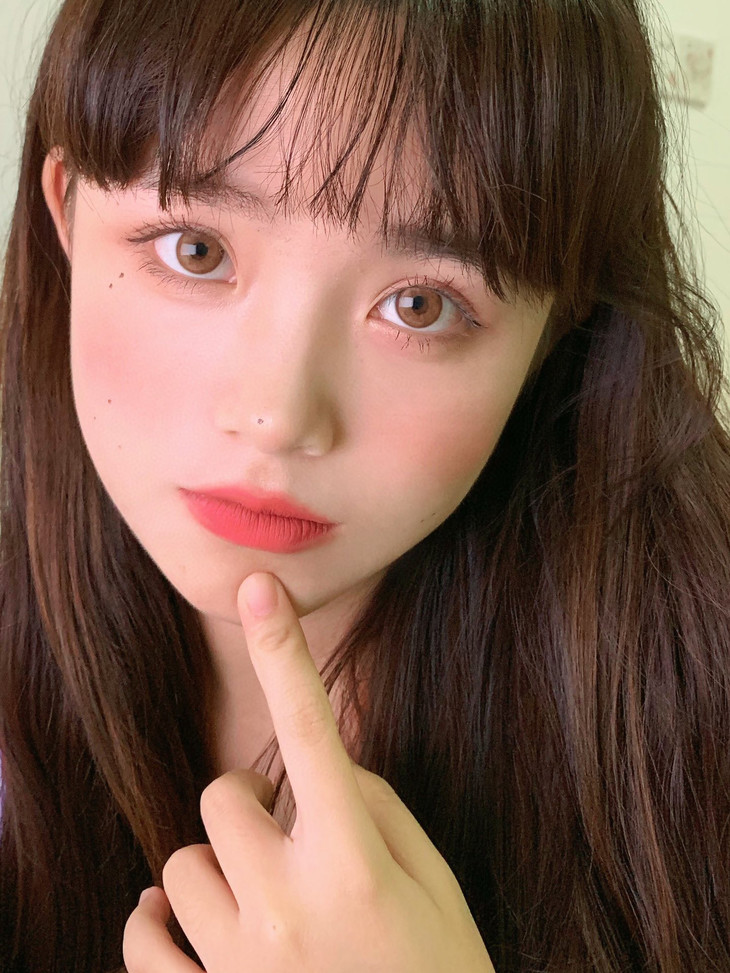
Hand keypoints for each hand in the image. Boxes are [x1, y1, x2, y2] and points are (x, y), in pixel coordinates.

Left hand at [123, 571, 494, 971]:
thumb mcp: (432, 883)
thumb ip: (375, 806)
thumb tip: (326, 759)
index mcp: (353, 860)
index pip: (312, 728)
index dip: (285, 650)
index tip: (258, 586)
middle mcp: (286, 903)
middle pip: (221, 797)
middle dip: (250, 809)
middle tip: (288, 845)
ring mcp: (236, 963)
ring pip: (179, 864)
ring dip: (214, 870)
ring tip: (258, 907)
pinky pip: (141, 935)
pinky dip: (156, 922)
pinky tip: (187, 929)